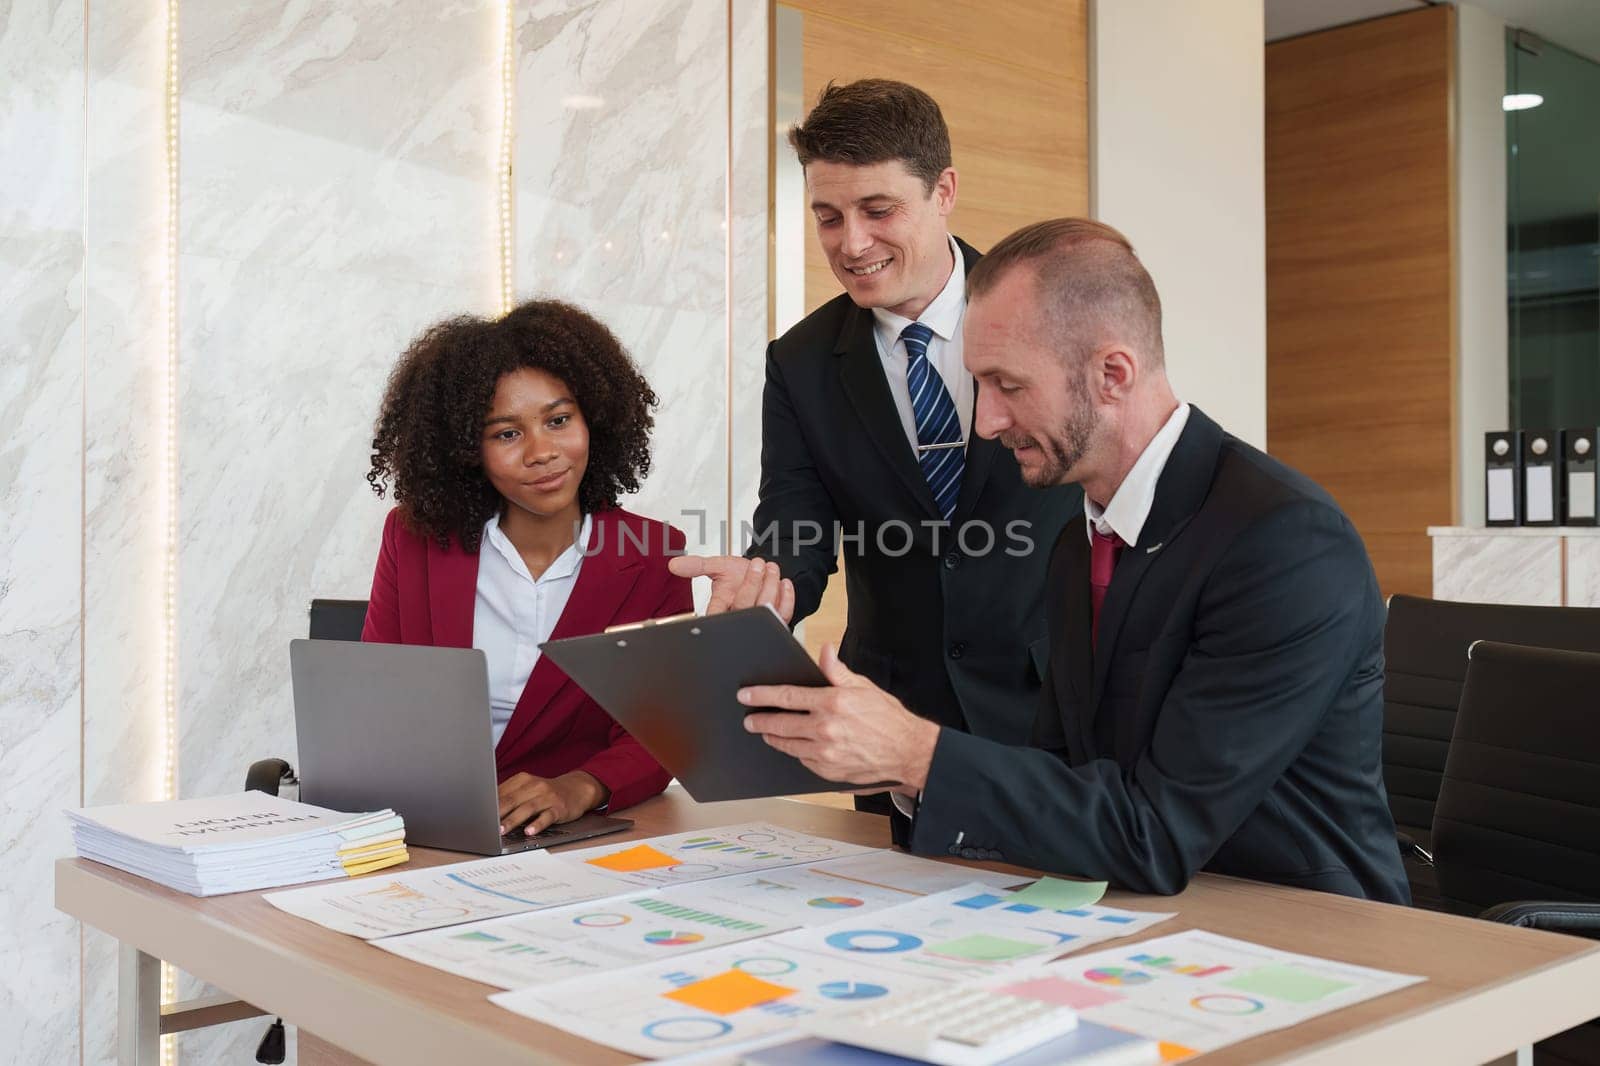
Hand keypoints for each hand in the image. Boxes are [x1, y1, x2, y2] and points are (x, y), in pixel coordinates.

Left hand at [497, 771, 607, 835]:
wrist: (577, 788)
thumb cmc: (546, 792)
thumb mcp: (528, 789)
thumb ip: (510, 796)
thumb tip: (486, 810)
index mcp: (523, 780)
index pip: (502, 792)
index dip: (489, 805)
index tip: (478, 815)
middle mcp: (535, 786)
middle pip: (512, 799)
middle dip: (498, 813)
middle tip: (486, 824)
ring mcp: (547, 797)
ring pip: (527, 808)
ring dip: (513, 820)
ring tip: (502, 830)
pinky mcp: (559, 808)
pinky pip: (547, 816)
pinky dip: (537, 824)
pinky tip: (529, 831)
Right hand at [667, 554, 794, 622]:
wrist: (761, 573)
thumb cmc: (738, 573)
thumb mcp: (717, 566)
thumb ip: (697, 565)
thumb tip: (673, 565)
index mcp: (720, 608)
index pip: (716, 614)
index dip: (723, 605)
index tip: (729, 583)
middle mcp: (738, 616)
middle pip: (745, 607)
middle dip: (753, 582)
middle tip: (757, 563)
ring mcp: (758, 619)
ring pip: (765, 609)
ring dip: (770, 585)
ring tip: (770, 567)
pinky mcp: (776, 618)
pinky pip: (783, 612)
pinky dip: (786, 596)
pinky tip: (784, 582)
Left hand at [738, 644, 939, 794]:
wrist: (908, 752)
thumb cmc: (888, 718)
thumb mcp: (864, 687)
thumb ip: (838, 671)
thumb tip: (824, 651)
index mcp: (833, 702)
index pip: (787, 696)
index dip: (762, 695)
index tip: (746, 695)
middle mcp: (826, 728)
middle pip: (781, 724)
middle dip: (760, 720)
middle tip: (749, 719)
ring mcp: (826, 753)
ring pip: (788, 745)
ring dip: (773, 737)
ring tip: (766, 731)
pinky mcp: (828, 771)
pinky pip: (802, 760)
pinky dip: (795, 751)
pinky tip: (793, 745)